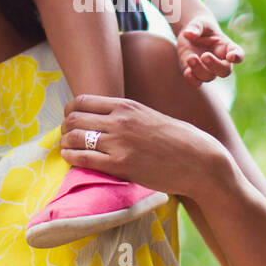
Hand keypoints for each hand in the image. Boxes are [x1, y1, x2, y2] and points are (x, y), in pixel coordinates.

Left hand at [58, 95, 226, 199]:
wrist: (200, 162)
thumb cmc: (180, 141)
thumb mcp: (150, 117)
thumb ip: (128, 116)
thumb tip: (107, 120)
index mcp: (127, 106)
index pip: (82, 100)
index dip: (70, 111)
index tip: (71, 120)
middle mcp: (120, 121)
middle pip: (73, 119)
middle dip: (64, 128)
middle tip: (66, 137)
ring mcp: (119, 143)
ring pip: (73, 138)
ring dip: (65, 144)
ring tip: (67, 149)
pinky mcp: (120, 166)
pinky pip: (83, 159)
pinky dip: (72, 159)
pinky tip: (72, 160)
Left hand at [176, 14, 242, 87]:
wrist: (190, 34)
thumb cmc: (200, 27)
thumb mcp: (199, 22)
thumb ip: (196, 27)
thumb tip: (189, 34)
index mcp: (226, 46)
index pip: (238, 53)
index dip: (237, 57)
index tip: (232, 56)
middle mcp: (220, 60)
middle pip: (225, 71)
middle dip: (215, 65)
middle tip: (205, 56)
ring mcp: (208, 68)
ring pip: (209, 77)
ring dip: (199, 70)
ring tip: (190, 58)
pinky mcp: (195, 72)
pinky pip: (196, 82)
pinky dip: (192, 80)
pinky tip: (187, 72)